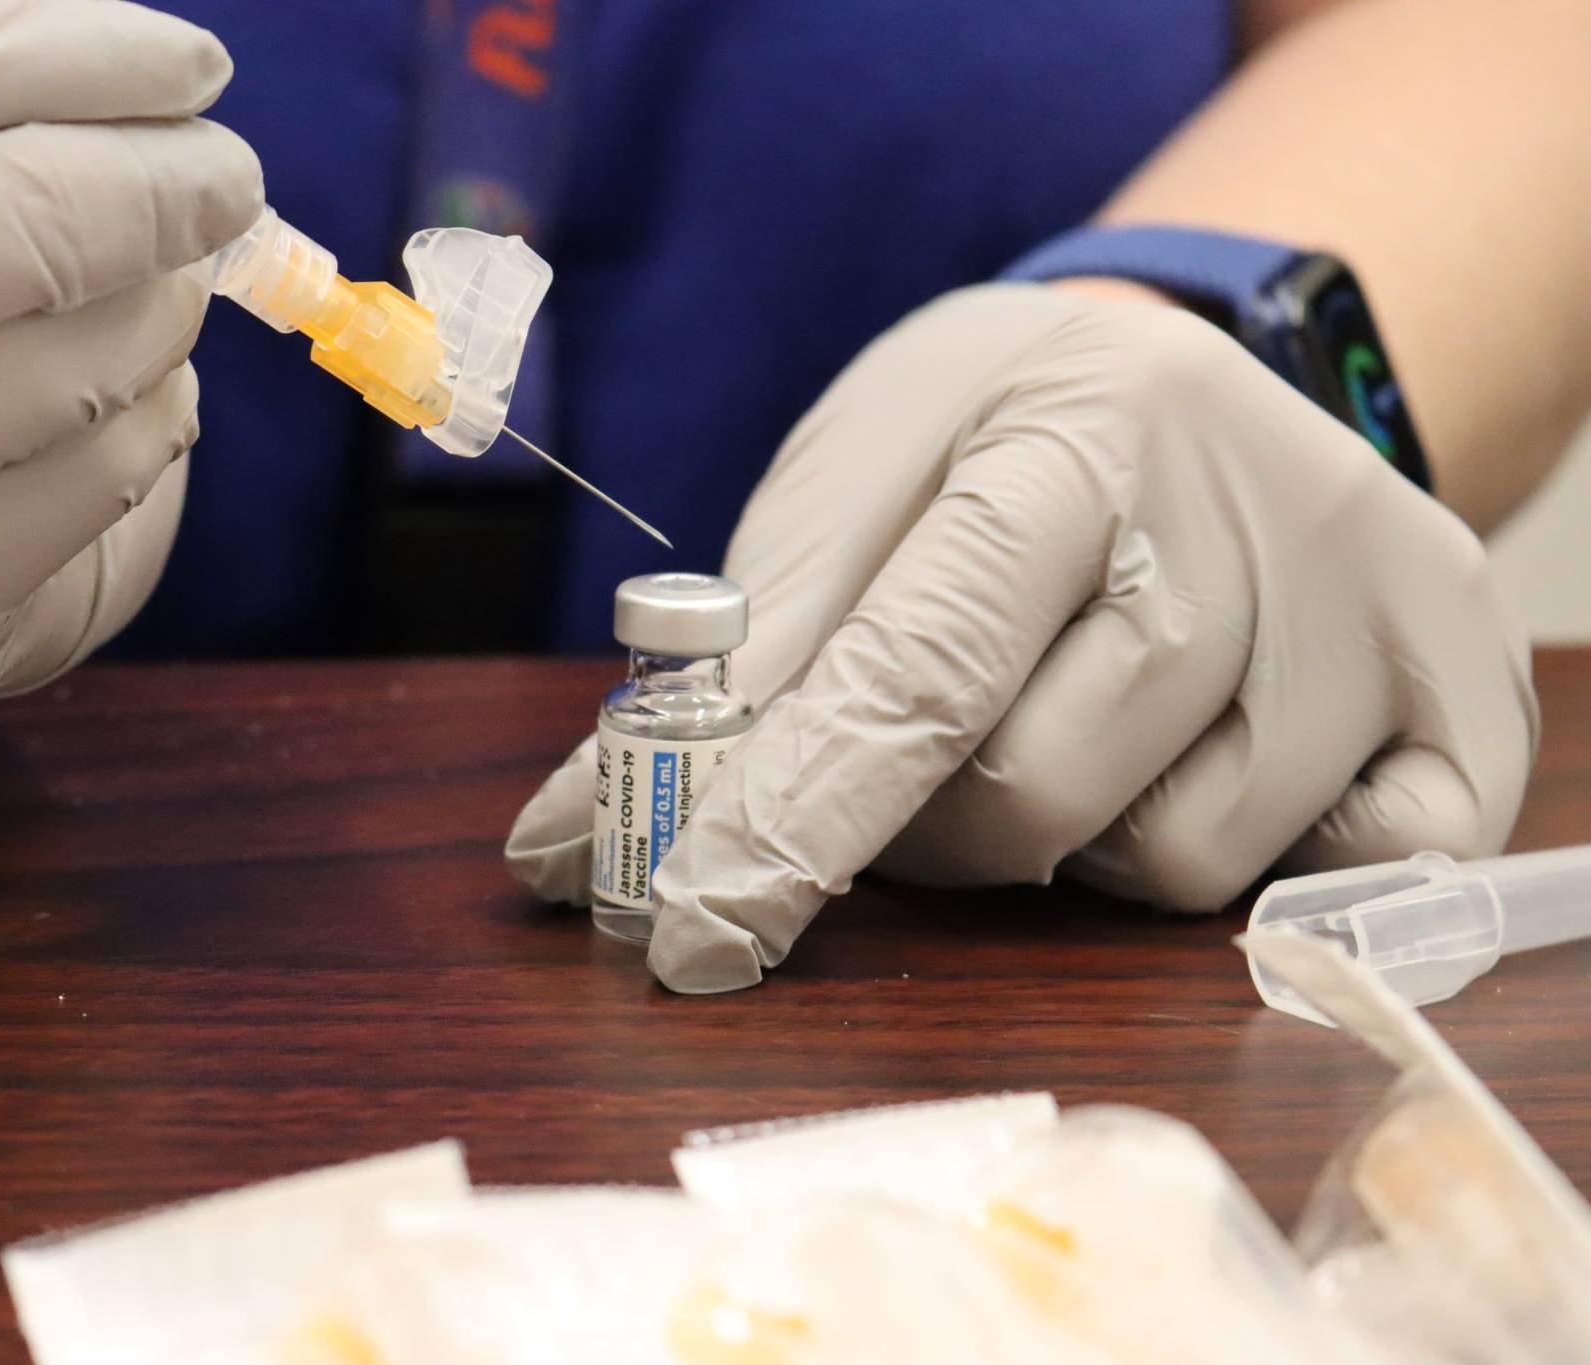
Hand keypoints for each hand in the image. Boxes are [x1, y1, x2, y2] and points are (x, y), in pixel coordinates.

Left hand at [507, 285, 1536, 991]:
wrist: (1191, 364)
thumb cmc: (987, 436)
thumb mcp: (850, 484)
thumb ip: (728, 664)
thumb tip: (566, 846)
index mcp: (1067, 434)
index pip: (917, 670)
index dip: (790, 820)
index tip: (685, 935)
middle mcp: (1247, 516)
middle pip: (1033, 796)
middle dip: (922, 825)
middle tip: (908, 756)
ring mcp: (1372, 610)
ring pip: (1162, 863)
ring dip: (1067, 833)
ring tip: (1068, 706)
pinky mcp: (1465, 693)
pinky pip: (1317, 882)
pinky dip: (1230, 854)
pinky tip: (1206, 751)